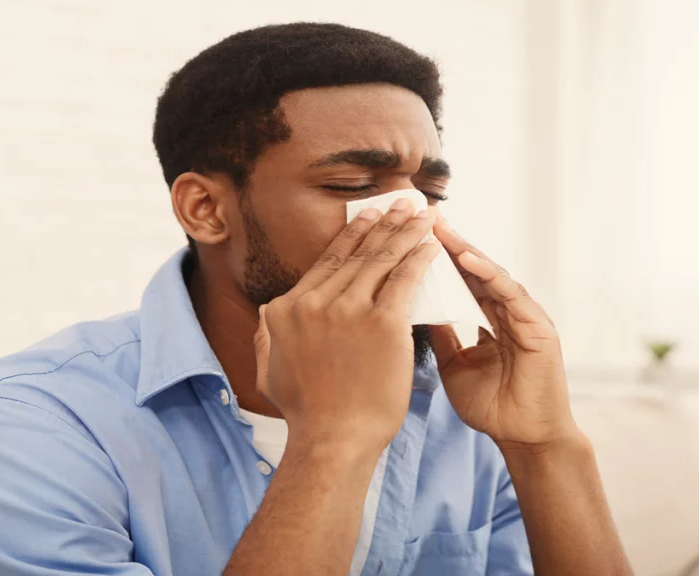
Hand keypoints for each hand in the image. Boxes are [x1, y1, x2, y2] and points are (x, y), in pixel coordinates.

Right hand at [253, 199, 441, 456]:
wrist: (332, 441)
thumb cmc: (307, 415)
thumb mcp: (269, 372)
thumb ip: (267, 338)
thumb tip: (269, 314)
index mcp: (288, 310)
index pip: (327, 264)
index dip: (352, 237)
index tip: (367, 218)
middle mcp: (314, 302)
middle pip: (356, 255)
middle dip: (384, 224)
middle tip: (403, 204)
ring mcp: (348, 310)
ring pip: (382, 260)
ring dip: (406, 232)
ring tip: (423, 215)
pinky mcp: (382, 323)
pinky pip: (404, 280)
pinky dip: (419, 259)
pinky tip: (431, 246)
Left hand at [430, 219, 578, 448]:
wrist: (523, 438)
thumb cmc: (492, 407)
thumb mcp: (455, 366)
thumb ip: (443, 336)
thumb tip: (415, 309)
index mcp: (490, 319)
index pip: (462, 279)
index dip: (439, 257)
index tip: (412, 234)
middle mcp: (509, 311)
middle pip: (476, 269)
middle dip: (450, 242)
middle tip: (424, 216)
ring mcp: (525, 316)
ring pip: (492, 274)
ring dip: (466, 249)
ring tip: (441, 228)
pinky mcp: (538, 327)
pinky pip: (511, 294)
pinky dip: (490, 274)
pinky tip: (467, 257)